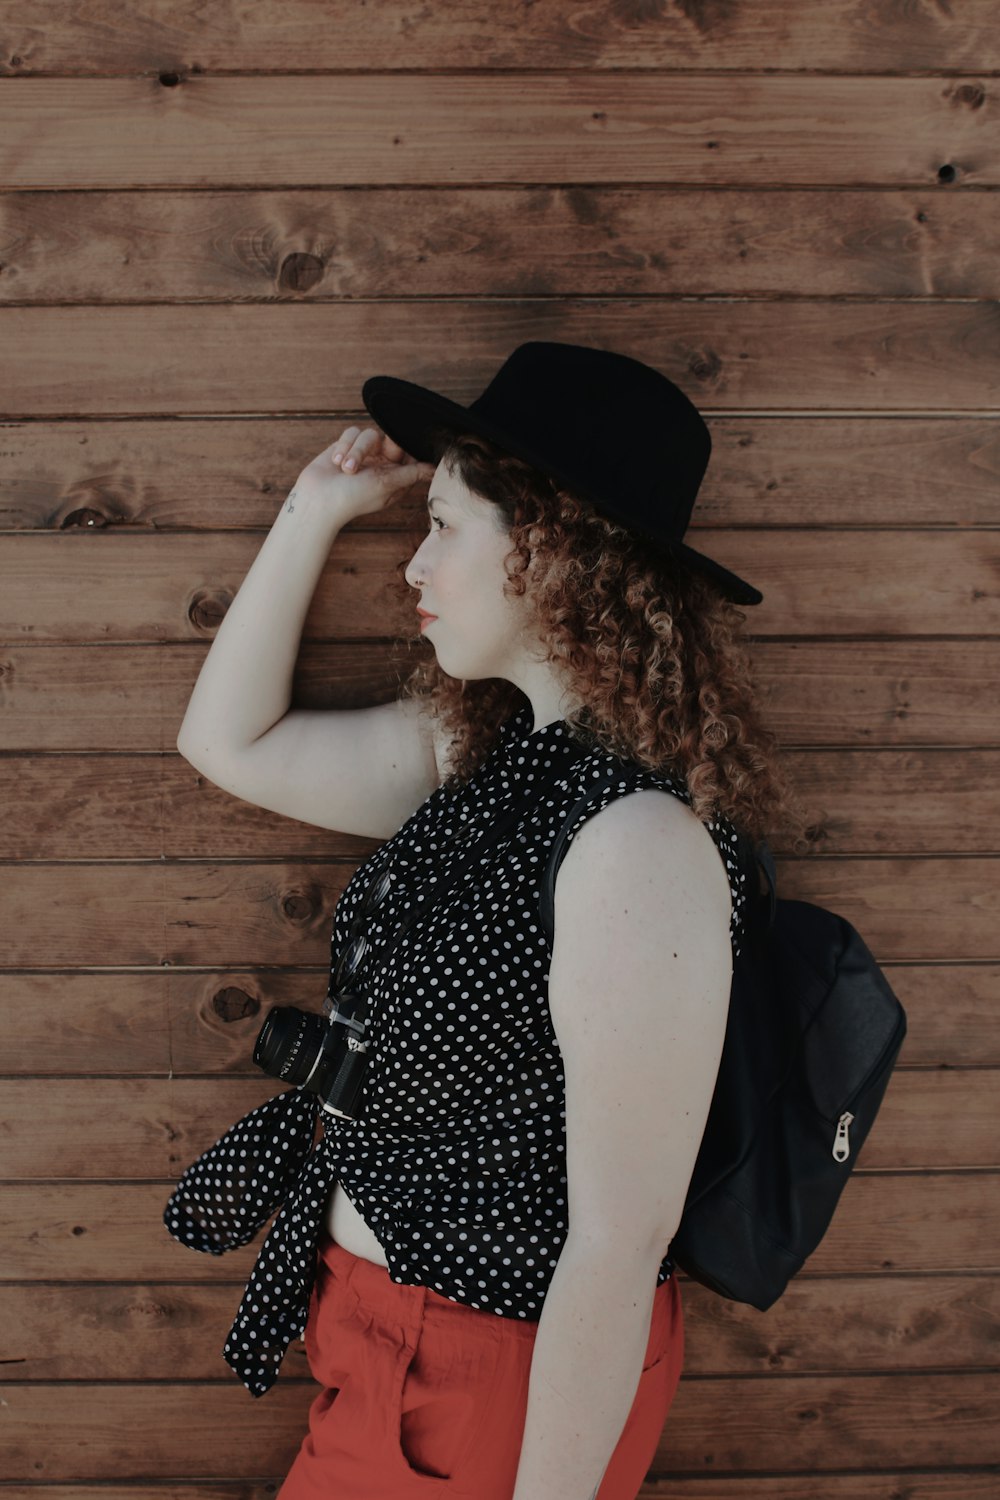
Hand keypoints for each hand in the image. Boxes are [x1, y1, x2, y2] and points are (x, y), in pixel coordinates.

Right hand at [294, 425, 435, 520]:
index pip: (411, 457)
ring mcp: (363, 454)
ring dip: (357, 451)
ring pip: (370, 435)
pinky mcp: (346, 446)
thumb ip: (410, 473)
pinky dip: (344, 447)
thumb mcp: (386, 485)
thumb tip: (433, 470)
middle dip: (384, 445)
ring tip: (346, 470)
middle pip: (393, 440)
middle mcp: (381, 465)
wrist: (317, 499)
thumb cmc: (353, 498)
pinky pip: (352, 432)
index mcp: (395, 477)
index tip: (406, 448)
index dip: (411, 449)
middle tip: (379, 452)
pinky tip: (337, 462)